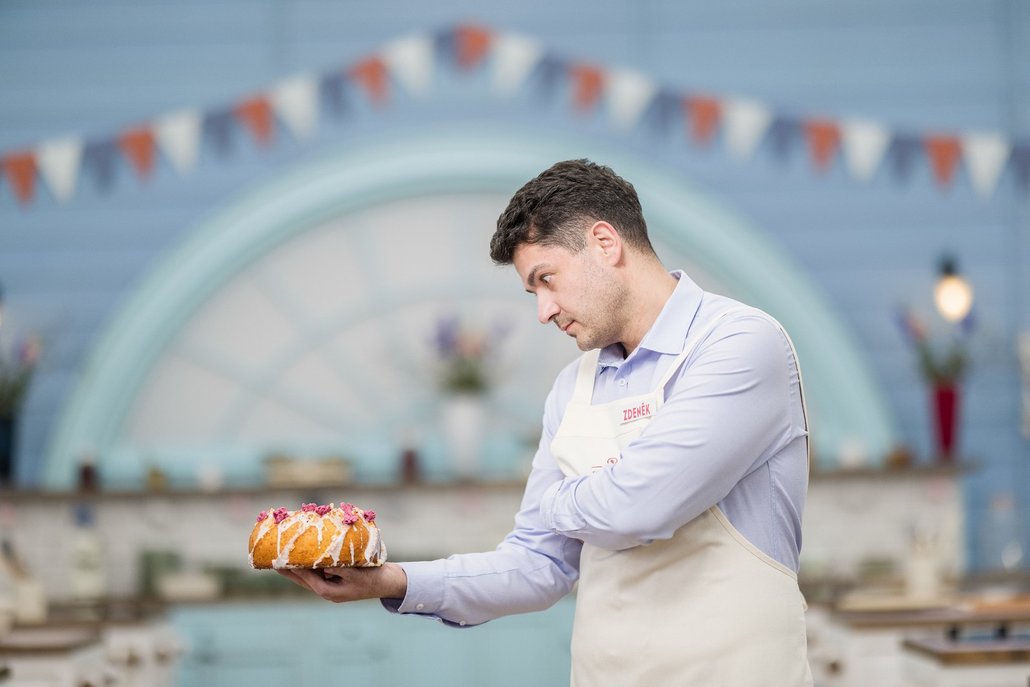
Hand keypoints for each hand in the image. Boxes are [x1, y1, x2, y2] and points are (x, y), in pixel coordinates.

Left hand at [277, 562, 407, 602]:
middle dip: (289, 571)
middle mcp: (328, 592)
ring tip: (284, 560)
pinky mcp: (337, 581)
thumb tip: (319, 562)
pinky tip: (307, 559)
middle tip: (273, 562)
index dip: (293, 570)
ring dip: (299, 568)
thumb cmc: (372, 577)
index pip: (306, 579)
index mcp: (330, 592)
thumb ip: (335, 568)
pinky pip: (320, 574)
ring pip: (310, 577)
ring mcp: (332, 588)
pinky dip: (312, 566)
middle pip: (304, 580)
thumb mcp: (354, 572)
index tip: (281, 561)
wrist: (387, 583)